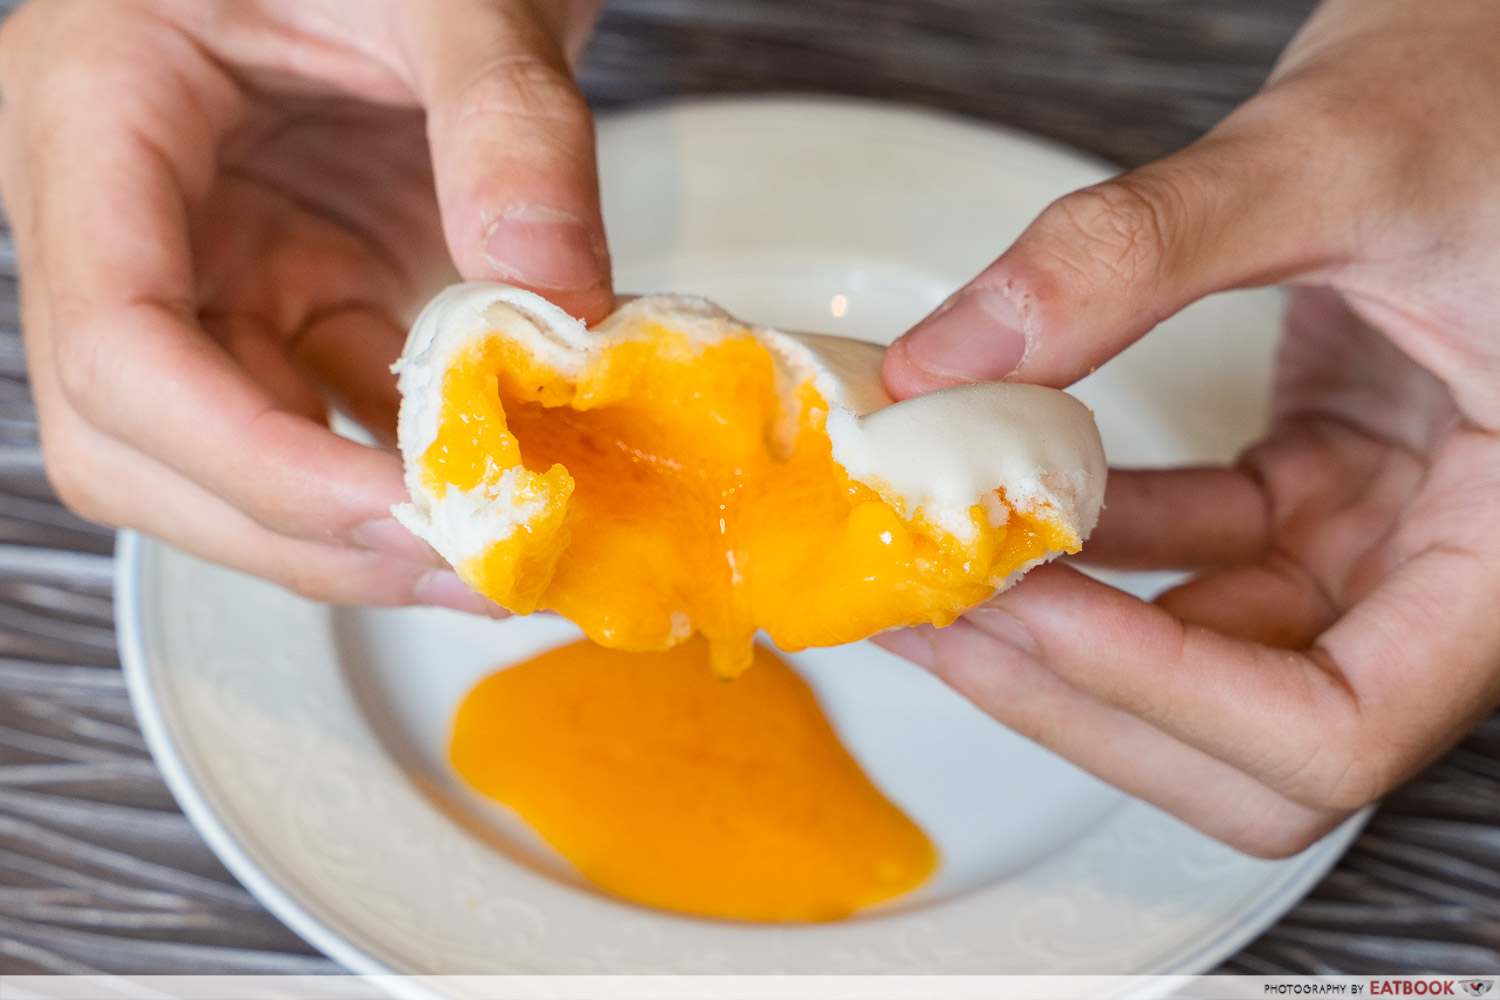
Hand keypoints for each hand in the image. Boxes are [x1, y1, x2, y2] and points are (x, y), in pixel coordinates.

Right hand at [0, 0, 609, 609]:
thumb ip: (506, 122)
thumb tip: (557, 297)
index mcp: (93, 109)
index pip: (115, 345)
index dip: (251, 459)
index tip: (405, 509)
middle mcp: (116, 214)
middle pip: (137, 443)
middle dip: (299, 529)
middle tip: (467, 564)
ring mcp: (201, 267)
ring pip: (221, 460)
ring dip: (353, 526)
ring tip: (498, 551)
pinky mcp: (286, 295)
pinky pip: (322, 419)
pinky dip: (403, 470)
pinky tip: (501, 489)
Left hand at [878, 0, 1499, 855]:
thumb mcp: (1333, 156)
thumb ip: (1135, 253)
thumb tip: (944, 360)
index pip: (1338, 725)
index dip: (1163, 695)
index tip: (1023, 606)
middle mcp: (1450, 569)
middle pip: (1254, 741)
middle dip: (1084, 694)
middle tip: (943, 618)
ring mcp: (1382, 534)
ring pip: (1206, 661)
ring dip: (1061, 627)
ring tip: (933, 562)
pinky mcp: (1323, 488)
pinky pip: (1193, 555)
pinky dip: (1091, 545)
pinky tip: (998, 497)